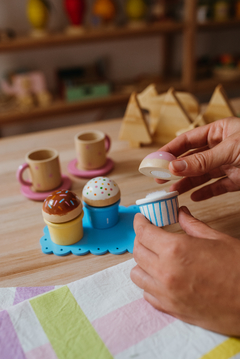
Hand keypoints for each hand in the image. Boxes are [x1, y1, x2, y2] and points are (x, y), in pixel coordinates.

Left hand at [131, 210, 239, 335]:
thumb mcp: (217, 239)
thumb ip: (193, 225)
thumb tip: (181, 214)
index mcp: (176, 250)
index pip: (144, 233)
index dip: (140, 223)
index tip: (141, 219)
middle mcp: (165, 272)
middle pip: (137, 252)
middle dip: (140, 239)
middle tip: (149, 235)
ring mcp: (166, 294)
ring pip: (137, 275)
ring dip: (142, 262)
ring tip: (154, 256)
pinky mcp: (171, 309)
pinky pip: (147, 294)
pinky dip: (149, 283)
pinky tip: (161, 277)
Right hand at [157, 117, 239, 200]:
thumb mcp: (230, 150)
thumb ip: (202, 160)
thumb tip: (175, 166)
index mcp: (220, 131)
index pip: (188, 140)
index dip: (170, 150)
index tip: (156, 160)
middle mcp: (222, 147)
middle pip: (192, 159)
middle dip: (176, 169)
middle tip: (160, 177)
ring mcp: (229, 163)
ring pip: (203, 174)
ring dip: (188, 183)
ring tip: (174, 190)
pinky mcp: (238, 179)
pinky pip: (218, 187)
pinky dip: (206, 192)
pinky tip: (194, 196)